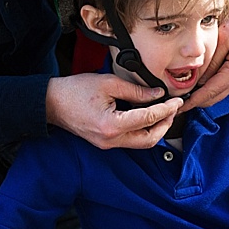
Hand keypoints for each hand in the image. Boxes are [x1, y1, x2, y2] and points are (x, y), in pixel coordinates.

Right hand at [47, 73, 182, 149]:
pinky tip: (148, 117)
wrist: (51, 103)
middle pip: (149, 139)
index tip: (176, 101)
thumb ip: (135, 91)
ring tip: (164, 113)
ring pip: (141, 143)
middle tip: (173, 109)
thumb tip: (156, 95)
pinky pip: (131, 140)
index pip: (148, 119)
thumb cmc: (75, 91)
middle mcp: (111, 140)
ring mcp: (107, 144)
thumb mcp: (108, 83)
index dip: (166, 109)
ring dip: (156, 129)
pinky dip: (143, 130)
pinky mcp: (106, 143)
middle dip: (165, 124)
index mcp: (111, 125)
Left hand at [180, 0, 228, 111]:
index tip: (176, 105)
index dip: (192, 101)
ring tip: (179, 92)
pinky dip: (206, 87)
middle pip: (213, 98)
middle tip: (172, 100)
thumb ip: (210, 59)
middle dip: (193, 101)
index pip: (210, 92)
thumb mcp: (224, 35)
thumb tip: (196, 79)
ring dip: (199, 95)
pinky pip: (220, 86)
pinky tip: (193, 82)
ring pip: (216, 94)